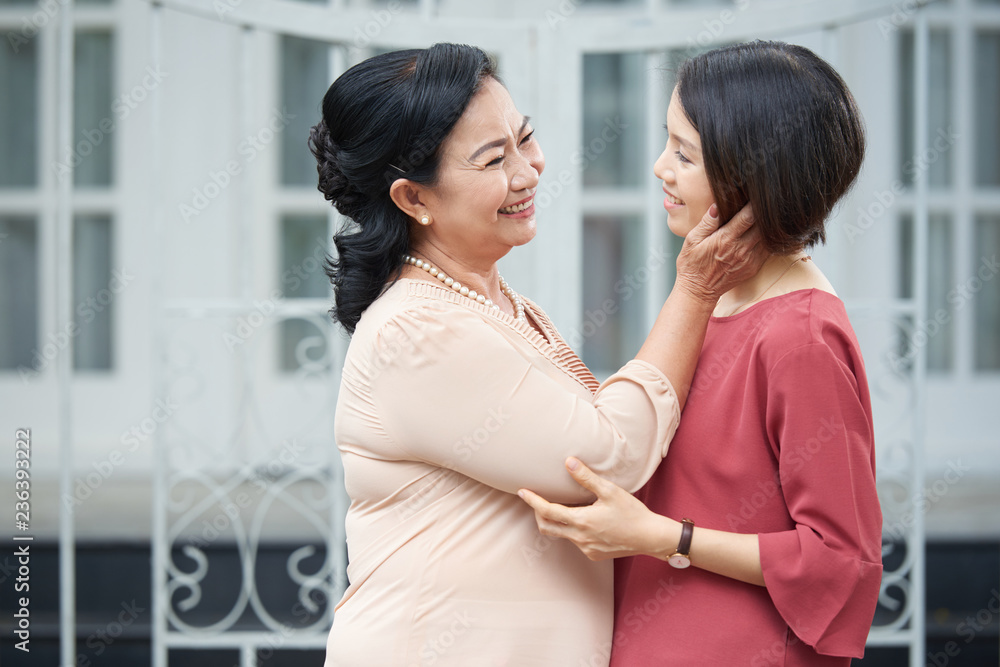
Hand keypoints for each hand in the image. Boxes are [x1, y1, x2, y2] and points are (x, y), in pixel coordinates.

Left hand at [518, 457, 670, 560]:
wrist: (650, 537)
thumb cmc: (632, 512)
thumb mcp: (609, 491)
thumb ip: (586, 477)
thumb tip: (568, 462)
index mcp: (581, 521)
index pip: (547, 511)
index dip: (532, 501)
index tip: (522, 492)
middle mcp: (580, 538)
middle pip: (547, 527)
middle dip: (539, 513)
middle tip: (537, 499)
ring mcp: (586, 548)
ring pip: (562, 535)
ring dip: (557, 521)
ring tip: (564, 505)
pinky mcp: (593, 554)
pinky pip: (575, 541)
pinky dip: (573, 529)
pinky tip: (583, 519)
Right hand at [675, 202, 767, 303]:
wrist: (698, 291)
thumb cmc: (692, 265)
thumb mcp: (691, 241)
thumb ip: (707, 223)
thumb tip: (717, 206)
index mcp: (726, 239)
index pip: (748, 216)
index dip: (755, 204)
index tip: (757, 195)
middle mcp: (741, 249)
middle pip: (763, 225)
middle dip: (765, 213)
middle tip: (765, 203)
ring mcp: (749, 260)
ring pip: (768, 237)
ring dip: (768, 226)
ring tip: (767, 215)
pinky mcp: (753, 267)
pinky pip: (767, 250)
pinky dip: (768, 240)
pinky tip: (762, 232)